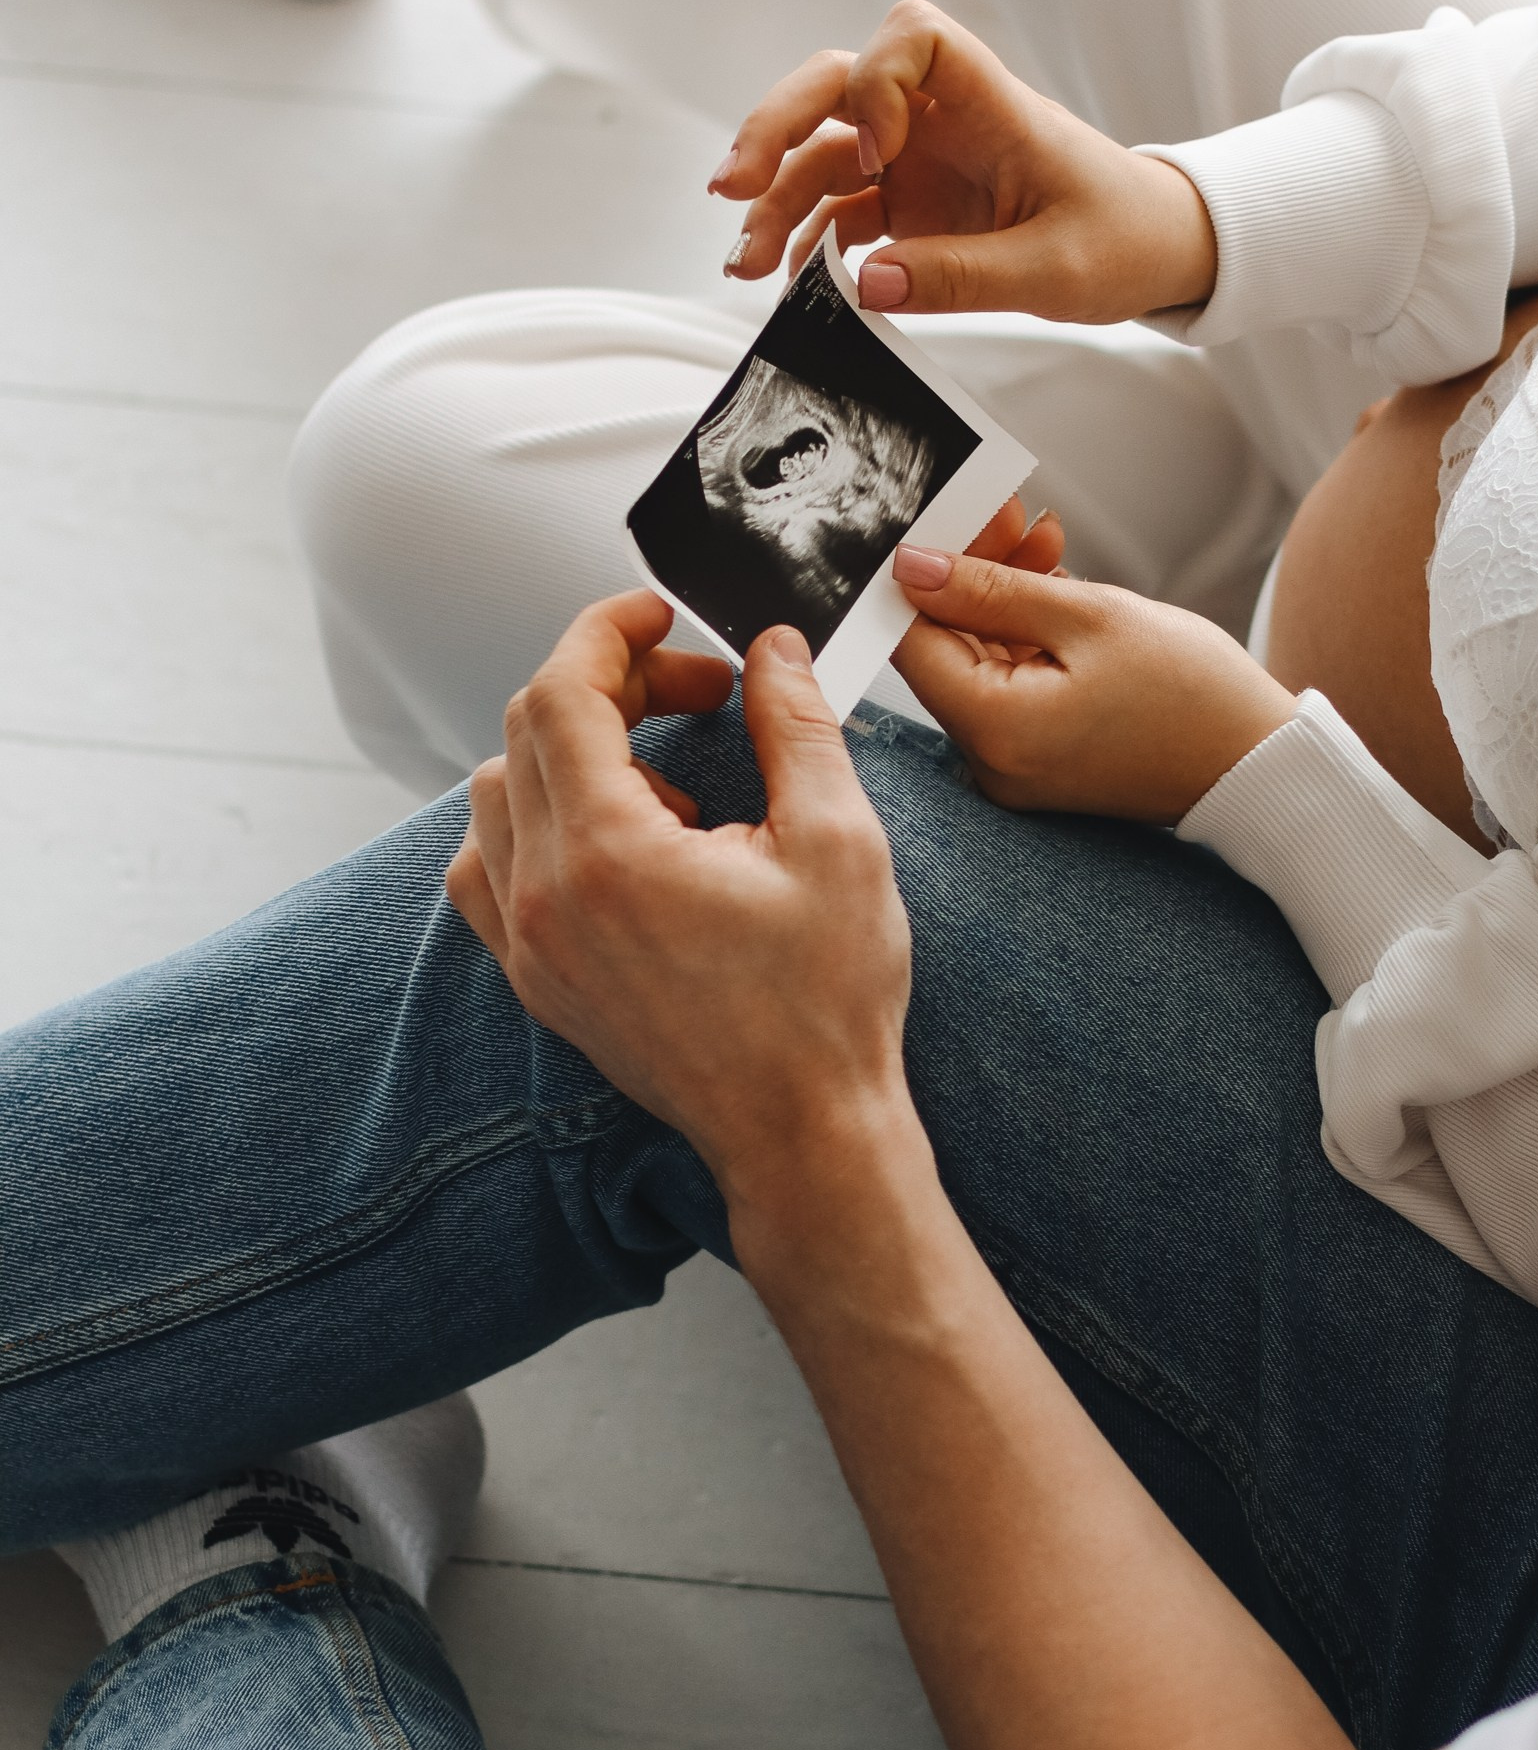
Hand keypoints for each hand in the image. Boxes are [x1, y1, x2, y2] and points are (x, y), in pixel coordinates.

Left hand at [444, 592, 917, 1215]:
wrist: (803, 1133)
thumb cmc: (827, 1005)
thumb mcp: (839, 842)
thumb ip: (797, 725)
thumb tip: (772, 650)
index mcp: (609, 854)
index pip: (561, 693)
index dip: (608, 632)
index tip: (659, 616)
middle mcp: (546, 897)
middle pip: (528, 732)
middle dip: (611, 686)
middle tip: (699, 693)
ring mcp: (530, 944)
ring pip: (495, 795)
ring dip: (569, 753)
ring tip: (668, 779)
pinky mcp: (537, 979)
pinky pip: (487, 870)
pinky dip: (531, 824)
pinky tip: (612, 834)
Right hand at [709, 0, 1217, 321]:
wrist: (1157, 251)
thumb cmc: (1125, 236)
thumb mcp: (1056, 271)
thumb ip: (963, 278)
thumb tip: (865, 287)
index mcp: (989, 106)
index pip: (914, 37)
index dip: (877, 84)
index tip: (883, 159)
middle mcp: (941, 121)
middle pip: (835, 85)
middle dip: (775, 128)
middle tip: (732, 186)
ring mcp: (919, 162)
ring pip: (823, 151)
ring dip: (775, 200)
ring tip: (745, 263)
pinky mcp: (910, 206)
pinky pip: (840, 210)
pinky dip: (806, 241)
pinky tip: (789, 283)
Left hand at [892, 547, 1295, 822]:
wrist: (1261, 764)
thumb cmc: (1192, 694)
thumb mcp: (1089, 617)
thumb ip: (991, 589)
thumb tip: (911, 567)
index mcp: (994, 730)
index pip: (911, 642)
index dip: (917, 574)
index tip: (943, 519)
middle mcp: (992, 760)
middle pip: (948, 647)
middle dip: (971, 572)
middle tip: (1006, 511)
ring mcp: (1017, 763)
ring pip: (983, 658)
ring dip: (1004, 595)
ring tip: (1044, 536)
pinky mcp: (1043, 756)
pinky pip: (1014, 682)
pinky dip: (1028, 634)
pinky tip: (1055, 582)